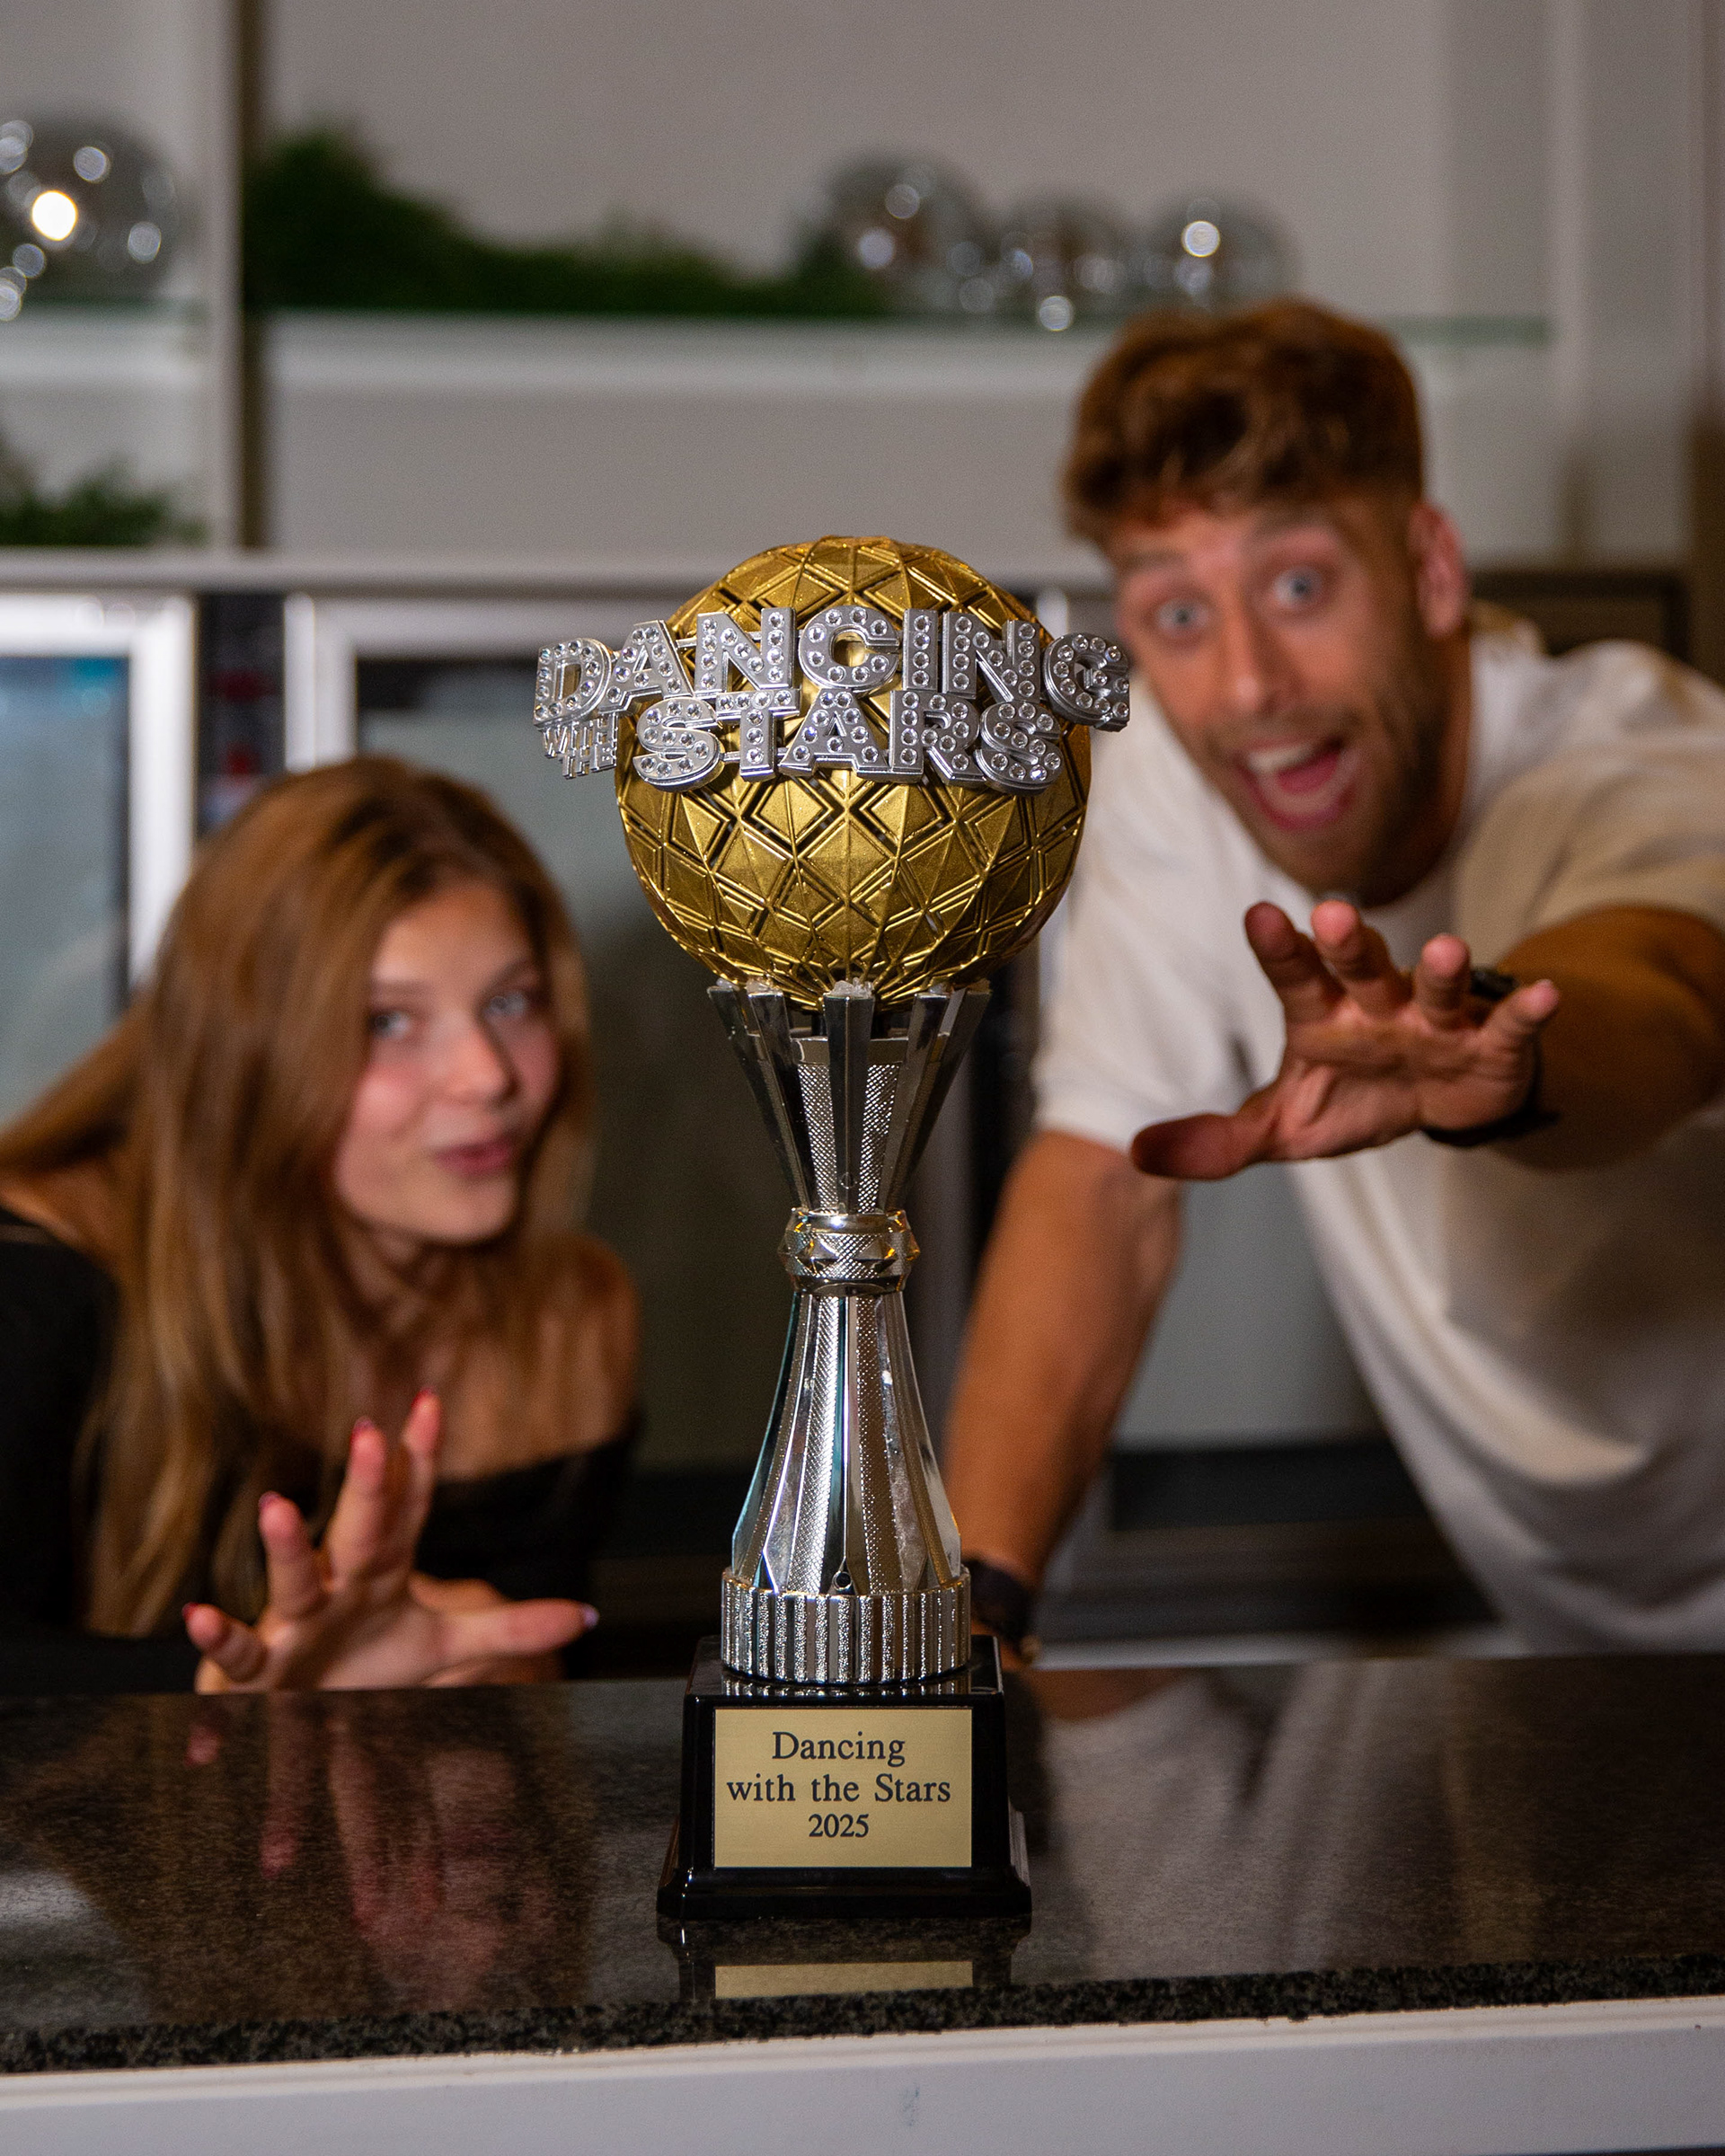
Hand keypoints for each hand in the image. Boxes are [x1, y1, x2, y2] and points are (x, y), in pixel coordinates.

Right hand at [186, 1391, 595, 1690]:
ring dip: (284, 1545)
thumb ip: (510, 1629)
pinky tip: (198, 1613)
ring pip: (291, 1578)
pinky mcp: (256, 1668)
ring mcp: (294, 1620)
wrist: (310, 1716)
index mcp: (381, 1569)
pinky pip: (237, 1650)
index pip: (408, 1507)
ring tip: (276, 1504)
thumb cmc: (371, 1666)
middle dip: (367, 1483)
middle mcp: (337, 1583)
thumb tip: (587, 1615)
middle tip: (373, 1430)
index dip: (420, 1458)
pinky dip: (217, 1636)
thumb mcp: (445, 1646)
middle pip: (358, 1528)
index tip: (432, 1401)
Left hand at [1130, 899, 1559, 1179]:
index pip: (1295, 978)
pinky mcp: (1491, 1045)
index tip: (1259, 915)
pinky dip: (1526, 1010)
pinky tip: (1543, 994)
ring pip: (1437, 988)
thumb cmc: (1352, 1100)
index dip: (1279, 950)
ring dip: (1442, 971)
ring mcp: (1437, 1021)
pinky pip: (1509, 1025)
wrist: (1437, 1109)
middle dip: (1349, 943)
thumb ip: (1216, 1141)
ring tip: (1444, 951)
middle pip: (1360, 967)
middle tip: (1332, 915)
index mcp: (1322, 1017)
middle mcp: (1377, 1005)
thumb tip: (1137, 1152)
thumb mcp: (1282, 1127)